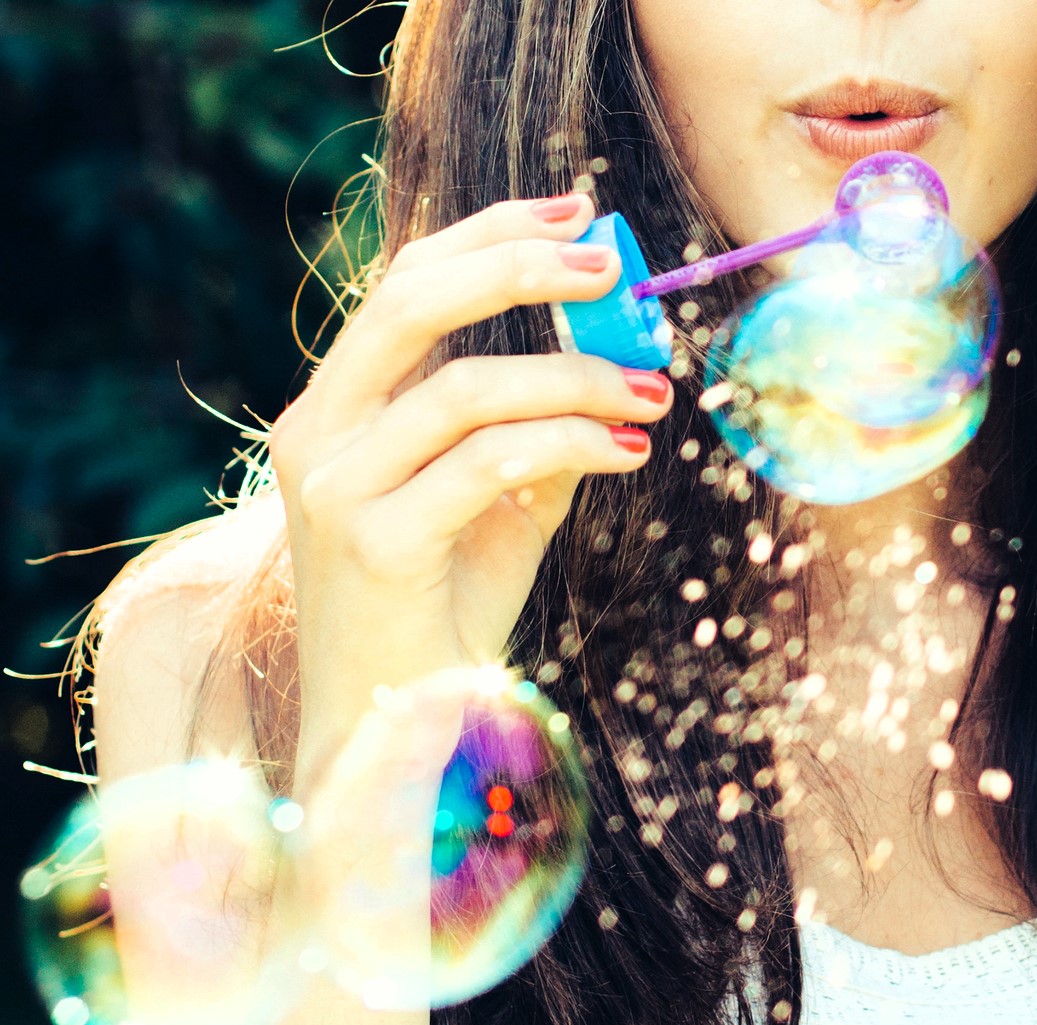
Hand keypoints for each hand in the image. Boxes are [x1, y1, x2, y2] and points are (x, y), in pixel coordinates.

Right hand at [266, 190, 673, 785]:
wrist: (399, 729)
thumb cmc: (448, 612)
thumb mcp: (500, 506)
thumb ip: (537, 433)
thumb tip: (615, 361)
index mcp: (336, 411)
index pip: (403, 285)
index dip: (490, 235)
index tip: (580, 214)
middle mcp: (316, 434)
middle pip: (411, 301)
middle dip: (521, 268)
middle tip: (614, 271)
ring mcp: (334, 487)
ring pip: (466, 388)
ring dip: (577, 379)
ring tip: (652, 397)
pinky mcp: (373, 541)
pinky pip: (489, 462)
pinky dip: (570, 444)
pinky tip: (627, 452)